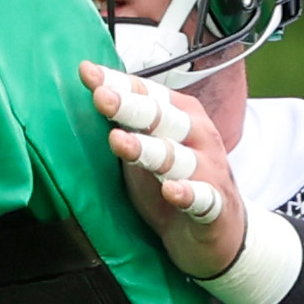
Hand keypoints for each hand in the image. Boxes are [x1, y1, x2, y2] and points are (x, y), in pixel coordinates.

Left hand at [83, 58, 245, 280]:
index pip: (146, 94)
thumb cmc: (173, 182)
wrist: (216, 231)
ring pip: (176, 157)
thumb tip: (90, 95)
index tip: (87, 72)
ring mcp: (207, 170)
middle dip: (130, 106)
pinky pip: (201, 199)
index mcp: (179, 116)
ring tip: (119, 142)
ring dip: (149, 149)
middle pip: (161, 117)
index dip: (117, 82)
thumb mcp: (144, 150)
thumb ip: (123, 126)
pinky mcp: (214, 206)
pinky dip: (187, 194)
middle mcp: (196, 136)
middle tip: (101, 97)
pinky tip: (172, 192)